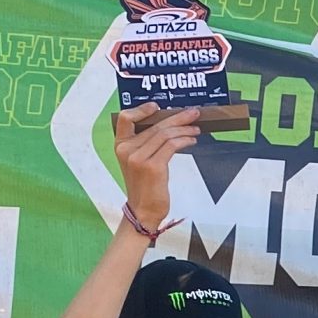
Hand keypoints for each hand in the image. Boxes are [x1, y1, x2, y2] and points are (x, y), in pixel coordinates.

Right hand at [112, 104, 196, 230]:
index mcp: (120, 145)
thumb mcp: (138, 162)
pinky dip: (184, 140)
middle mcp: (127, 149)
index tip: (157, 106)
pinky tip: (192, 141)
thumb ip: (146, 144)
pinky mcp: (153, 166)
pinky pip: (172, 146)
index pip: (125, 118)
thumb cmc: (144, 186)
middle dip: (177, 117)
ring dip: (184, 129)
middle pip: (154, 125)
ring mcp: (138, 158)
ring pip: (165, 134)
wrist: (143, 211)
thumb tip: (168, 127)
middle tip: (193, 113)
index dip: (141, 109)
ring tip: (196, 129)